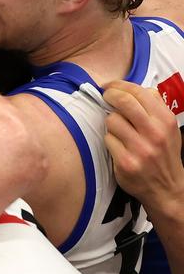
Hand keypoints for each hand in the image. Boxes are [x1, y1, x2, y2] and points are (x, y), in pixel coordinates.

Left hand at [104, 79, 183, 213]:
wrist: (167, 188)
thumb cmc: (163, 153)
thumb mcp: (168, 128)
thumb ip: (155, 107)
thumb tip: (135, 89)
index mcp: (166, 121)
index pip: (139, 93)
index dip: (119, 85)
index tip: (110, 86)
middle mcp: (155, 133)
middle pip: (123, 101)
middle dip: (110, 96)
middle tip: (106, 97)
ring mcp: (140, 149)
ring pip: (111, 120)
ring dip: (111, 123)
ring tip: (119, 131)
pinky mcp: (126, 162)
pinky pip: (107, 139)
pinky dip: (110, 140)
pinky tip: (118, 146)